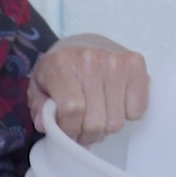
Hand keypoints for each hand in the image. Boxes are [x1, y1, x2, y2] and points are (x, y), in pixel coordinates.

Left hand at [27, 33, 148, 145]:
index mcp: (60, 63)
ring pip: (116, 122)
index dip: (70, 129)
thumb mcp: (39, 85)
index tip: (67, 132)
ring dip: (105, 127)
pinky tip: (114, 103)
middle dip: (86, 134)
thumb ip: (39, 107)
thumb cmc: (61, 69)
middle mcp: (90, 60)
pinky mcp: (136, 65)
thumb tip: (44, 125)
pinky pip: (136, 111)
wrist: (85, 43)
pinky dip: (125, 115)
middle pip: (95, 122)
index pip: (72, 109)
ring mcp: (116, 62)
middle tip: (82, 127)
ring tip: (97, 115)